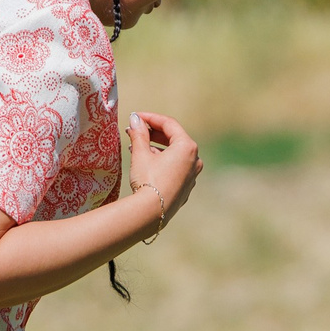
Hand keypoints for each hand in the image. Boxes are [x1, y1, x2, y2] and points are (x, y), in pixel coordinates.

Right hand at [129, 111, 201, 230]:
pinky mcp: (186, 187)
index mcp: (187, 147)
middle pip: (174, 138)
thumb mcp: (141, 154)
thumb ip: (139, 134)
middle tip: (135, 130)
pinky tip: (147, 162)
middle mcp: (195, 160)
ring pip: (174, 154)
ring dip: (156, 148)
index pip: (169, 124)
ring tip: (136, 147)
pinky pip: (175, 168)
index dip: (150, 118)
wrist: (152, 213)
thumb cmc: (148, 180)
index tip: (135, 117)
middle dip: (153, 133)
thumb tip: (135, 119)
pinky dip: (162, 161)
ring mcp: (192, 175)